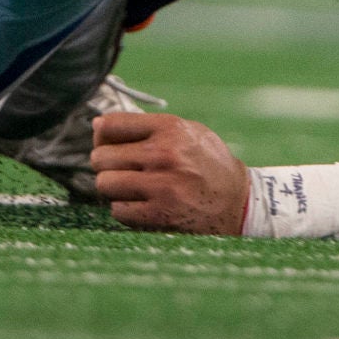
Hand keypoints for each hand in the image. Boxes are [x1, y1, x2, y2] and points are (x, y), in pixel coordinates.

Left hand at [91, 112, 248, 233]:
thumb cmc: (209, 165)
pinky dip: (124, 209)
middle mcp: (163, 153)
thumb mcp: (189, 132)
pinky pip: (118, 210)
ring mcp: (161, 185)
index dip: (102, 135)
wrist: (239, 204)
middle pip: (100, 156)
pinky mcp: (160, 215)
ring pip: (104, 183)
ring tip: (129, 188)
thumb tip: (99, 126)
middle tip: (119, 170)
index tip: (107, 142)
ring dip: (113, 189)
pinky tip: (140, 206)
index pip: (110, 124)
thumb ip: (150, 127)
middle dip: (106, 165)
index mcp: (170, 128)